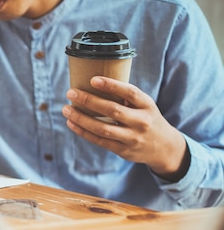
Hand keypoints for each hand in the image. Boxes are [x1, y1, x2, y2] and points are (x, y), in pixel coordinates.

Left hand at [62, 76, 189, 181]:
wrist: (164, 147)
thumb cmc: (147, 119)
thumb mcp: (145, 106)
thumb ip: (126, 98)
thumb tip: (94, 83)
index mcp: (147, 105)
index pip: (130, 92)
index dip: (111, 85)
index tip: (92, 80)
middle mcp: (141, 122)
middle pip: (112, 110)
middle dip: (89, 101)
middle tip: (70, 93)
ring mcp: (132, 138)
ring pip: (102, 128)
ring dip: (81, 118)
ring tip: (66, 109)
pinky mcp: (123, 150)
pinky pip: (99, 140)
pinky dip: (83, 132)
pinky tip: (71, 123)